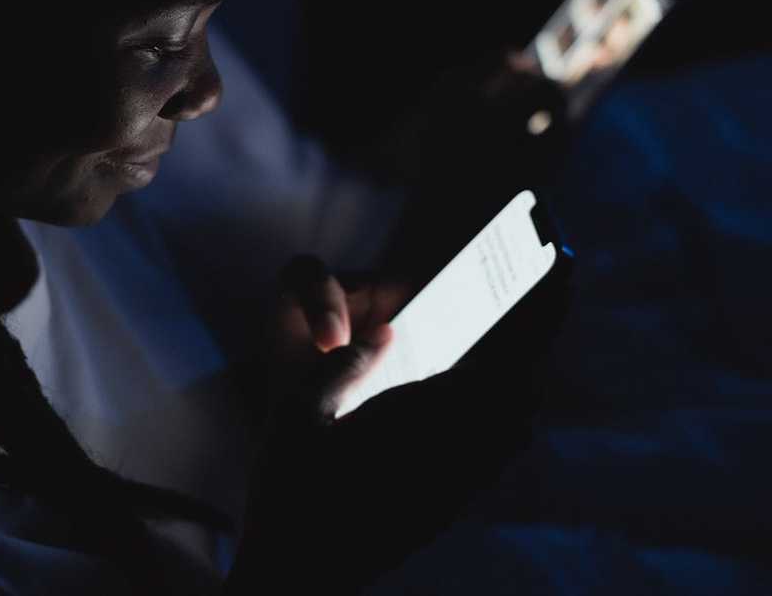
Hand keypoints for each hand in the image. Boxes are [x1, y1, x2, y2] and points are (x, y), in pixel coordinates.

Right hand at [229, 252, 567, 594]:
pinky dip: (497, 425)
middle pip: (518, 393)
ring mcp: (454, 491)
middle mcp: (451, 457)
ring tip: (493, 359)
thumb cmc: (287, 494)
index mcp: (418, 423)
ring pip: (513, 428)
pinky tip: (462, 414)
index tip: (556, 277)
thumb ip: (341, 367)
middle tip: (525, 309)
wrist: (298, 578)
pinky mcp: (446, 514)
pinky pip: (493, 459)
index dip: (536, 319)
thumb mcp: (295, 415)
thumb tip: (382, 331)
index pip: (502, 363)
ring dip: (513, 389)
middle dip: (528, 347)